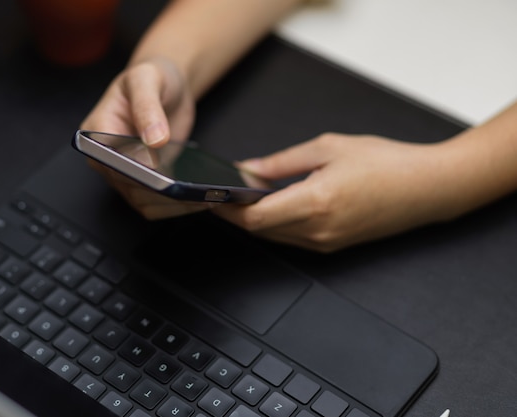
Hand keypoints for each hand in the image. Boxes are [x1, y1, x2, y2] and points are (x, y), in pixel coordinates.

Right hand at [80, 57, 210, 217]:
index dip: (135, 172)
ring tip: (203, 198)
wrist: (166, 86)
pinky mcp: (145, 182)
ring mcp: (125, 174)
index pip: (111, 162)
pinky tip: (200, 199)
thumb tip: (153, 141)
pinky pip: (157, 203)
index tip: (160, 174)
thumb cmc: (151, 77)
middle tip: (191, 192)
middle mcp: (106, 159)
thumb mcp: (147, 79)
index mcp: (96, 133)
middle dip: (160, 193)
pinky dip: (177, 205)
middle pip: (129, 187)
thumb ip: (148, 107)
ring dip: (172, 205)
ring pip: (144, 202)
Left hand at [212, 133, 458, 252]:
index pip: (255, 217)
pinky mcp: (333, 246)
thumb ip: (283, 162)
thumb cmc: (386, 162)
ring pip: (274, 236)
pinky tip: (271, 205)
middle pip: (260, 230)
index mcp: (316, 203)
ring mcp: (326, 243)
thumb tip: (249, 169)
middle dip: (235, 215)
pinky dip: (275, 224)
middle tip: (218, 194)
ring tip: (241, 197)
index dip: (227, 210)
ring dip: (254, 220)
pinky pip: (292, 239)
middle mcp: (318, 230)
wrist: (428, 188)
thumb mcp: (328, 148)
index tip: (209, 196)